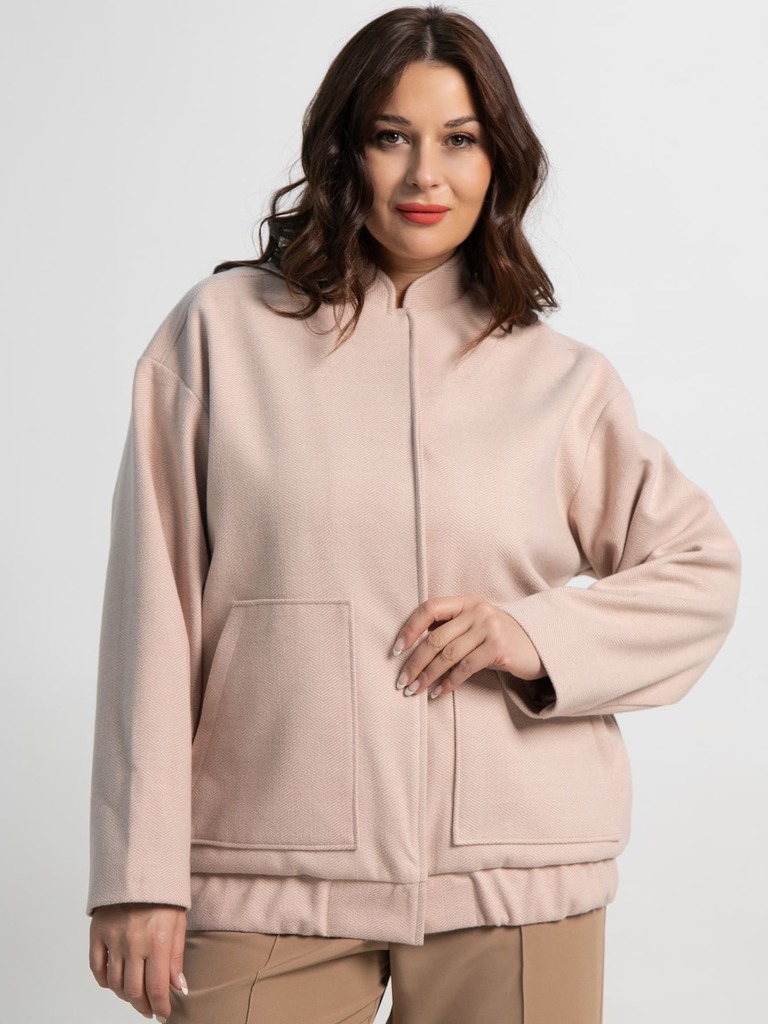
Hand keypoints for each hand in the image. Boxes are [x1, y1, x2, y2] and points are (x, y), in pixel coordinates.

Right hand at [89, 903, 187, 1020]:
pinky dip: (105, 982)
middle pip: (134, 991)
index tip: (163, 1014)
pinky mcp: (97, 933)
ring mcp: (113, 939)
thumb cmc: (163, 896)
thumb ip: (176, 957)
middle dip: (143, 1006)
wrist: (139, 868)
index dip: (160, 1007)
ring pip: (115, 983)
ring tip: (135, 995)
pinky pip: (97, 969)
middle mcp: (133, 943)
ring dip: (125, 996)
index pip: (157, 988)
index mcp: (157, 941)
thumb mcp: (178, 923)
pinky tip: (115, 982)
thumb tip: (179, 988)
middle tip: (149, 1009)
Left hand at [392, 594, 545, 698]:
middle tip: (402, 682)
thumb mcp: (475, 626)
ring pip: (448, 655)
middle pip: (436, 637)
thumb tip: (412, 648)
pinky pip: (465, 668)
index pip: (430, 608)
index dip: (410, 628)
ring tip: (414, 691)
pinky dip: (448, 683)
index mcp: (467, 602)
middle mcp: (477, 611)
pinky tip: (437, 694)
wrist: (540, 646)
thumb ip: (451, 629)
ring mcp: (489, 628)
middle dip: (415, 662)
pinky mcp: (498, 648)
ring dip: (428, 676)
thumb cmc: (499, 639)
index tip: (396, 650)